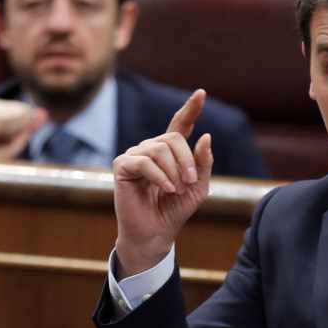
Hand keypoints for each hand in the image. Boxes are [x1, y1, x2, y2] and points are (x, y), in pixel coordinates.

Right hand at [112, 89, 213, 276]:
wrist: (155, 234)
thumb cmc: (174, 211)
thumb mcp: (198, 187)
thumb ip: (203, 163)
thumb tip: (205, 135)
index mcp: (169, 152)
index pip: (179, 124)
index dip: (190, 108)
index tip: (201, 93)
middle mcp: (150, 149)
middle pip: (173, 138)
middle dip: (187, 159)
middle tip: (191, 182)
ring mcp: (134, 156)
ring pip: (159, 149)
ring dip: (174, 170)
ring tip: (177, 189)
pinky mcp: (122, 167)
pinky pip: (144, 162)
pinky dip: (159, 176)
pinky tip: (167, 189)